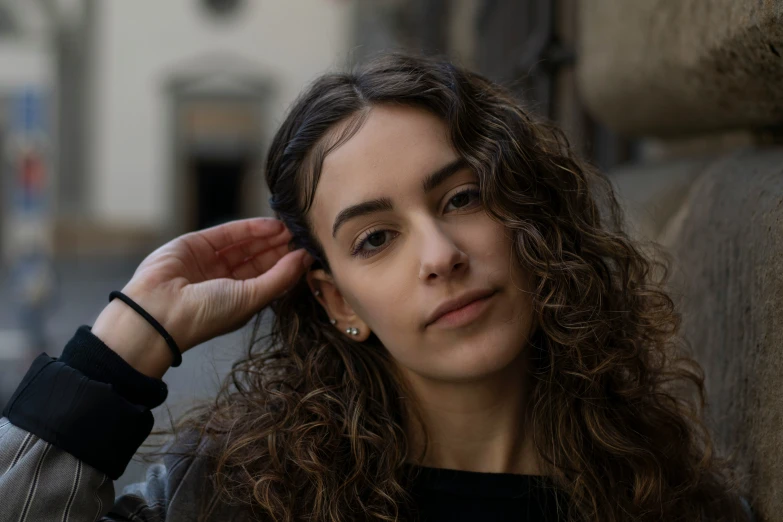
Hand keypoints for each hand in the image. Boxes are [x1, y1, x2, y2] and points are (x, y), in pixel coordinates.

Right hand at [119, 217, 312, 353]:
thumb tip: (305, 258)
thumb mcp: (251, 298)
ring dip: (268, 236)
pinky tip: (272, 226)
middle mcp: (225, 282)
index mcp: (239, 301)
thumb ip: (280, 277)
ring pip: (245, 244)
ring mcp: (210, 262)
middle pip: (259, 259)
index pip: (268, 278)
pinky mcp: (196, 244)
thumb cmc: (206, 315)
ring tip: (291, 228)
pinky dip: (250, 228)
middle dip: (281, 247)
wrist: (158, 312)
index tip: (309, 252)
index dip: (288, 265)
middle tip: (303, 235)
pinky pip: (228, 233)